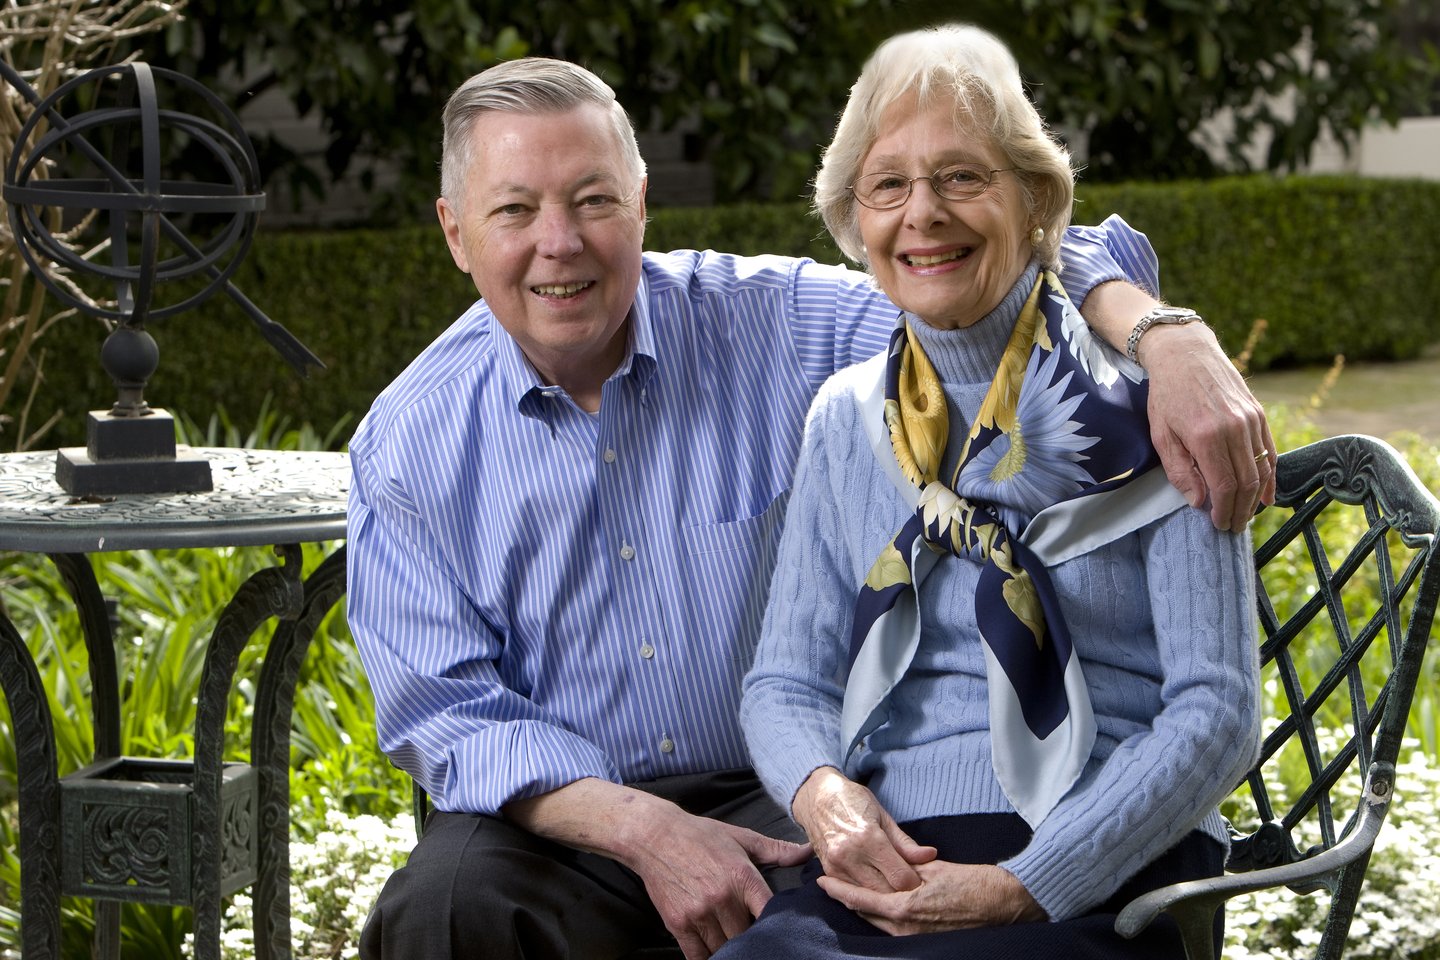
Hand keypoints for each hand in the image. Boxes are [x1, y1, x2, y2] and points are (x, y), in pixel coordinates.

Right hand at [505, 778, 809, 959]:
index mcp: (742, 876)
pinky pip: (698, 955)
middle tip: (754, 934)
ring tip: (734, 940)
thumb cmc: (701, 835)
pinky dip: (707, 956)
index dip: (777, 925)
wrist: (654, 836)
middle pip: (747, 936)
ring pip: (724, 948)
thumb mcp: (741, 837)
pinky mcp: (678, 923)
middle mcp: (722, 897)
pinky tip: (713, 950)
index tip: (780, 928)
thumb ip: (776, 850)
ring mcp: (699, 913)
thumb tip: (808, 852)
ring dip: (730, 948)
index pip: (769, 913)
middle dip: (752, 937)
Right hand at [792, 767, 935, 893]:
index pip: (900, 878)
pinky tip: (875, 884)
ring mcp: (836, 867)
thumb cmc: (852, 800)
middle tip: (909, 883)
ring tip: (892, 883)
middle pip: (886, 893)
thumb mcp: (882, 815)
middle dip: (901, 892)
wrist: (815, 796)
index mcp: (868, 839)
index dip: (915, 882)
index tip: (920, 878)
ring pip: (869, 898)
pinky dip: (867, 892)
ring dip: (884, 895)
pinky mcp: (829, 873)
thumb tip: (930, 856)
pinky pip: (853, 894)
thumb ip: (905, 842)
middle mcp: (850, 856)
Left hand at [816, 860, 1044, 935]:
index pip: (861, 899)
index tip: (823, 881)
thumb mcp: (936, 869)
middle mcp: (907, 928)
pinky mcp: (927, 940)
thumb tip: (887, 866)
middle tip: (830, 884)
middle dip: (847, 899)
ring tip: (849, 892)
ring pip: (878, 923)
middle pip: (866, 914)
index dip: (839, 890)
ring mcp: (917, 937)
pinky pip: (895, 928)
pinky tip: (878, 906)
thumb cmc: (976, 883)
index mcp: (905, 908)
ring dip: (864, 908)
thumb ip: (907, 870)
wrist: (1007, 905)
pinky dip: (882, 916)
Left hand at [1139, 321, 1275, 531]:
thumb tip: (1198, 502)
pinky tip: (1266, 495)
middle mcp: (1233, 429)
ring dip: (1255, 498)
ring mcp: (1250, 420)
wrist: (1185, 354)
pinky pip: (1270, 451)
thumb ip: (1180, 471)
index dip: (1224, 510)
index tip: (1219, 524)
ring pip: (1261, 469)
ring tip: (1246, 515)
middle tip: (1233, 527)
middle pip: (1247, 482)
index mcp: (1206, 436)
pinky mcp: (1258, 413)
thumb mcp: (1162, 435)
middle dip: (1241, 510)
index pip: (1224, 486)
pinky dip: (1270, 476)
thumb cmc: (1167, 395)